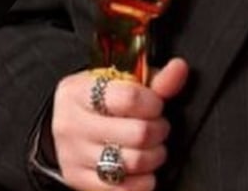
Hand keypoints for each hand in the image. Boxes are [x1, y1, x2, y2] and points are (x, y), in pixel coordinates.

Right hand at [50, 58, 189, 190]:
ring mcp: (73, 155)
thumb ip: (155, 78)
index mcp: (79, 91)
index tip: (156, 105)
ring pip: (131, 163)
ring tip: (154, 147)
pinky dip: (143, 182)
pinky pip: (121, 189)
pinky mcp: (78, 180)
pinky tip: (145, 170)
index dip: (153, 103)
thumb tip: (179, 69)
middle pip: (136, 133)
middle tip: (159, 126)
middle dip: (158, 130)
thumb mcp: (122, 81)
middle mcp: (71, 124)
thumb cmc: (99, 100)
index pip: (128, 98)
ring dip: (154, 156)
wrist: (67, 124)